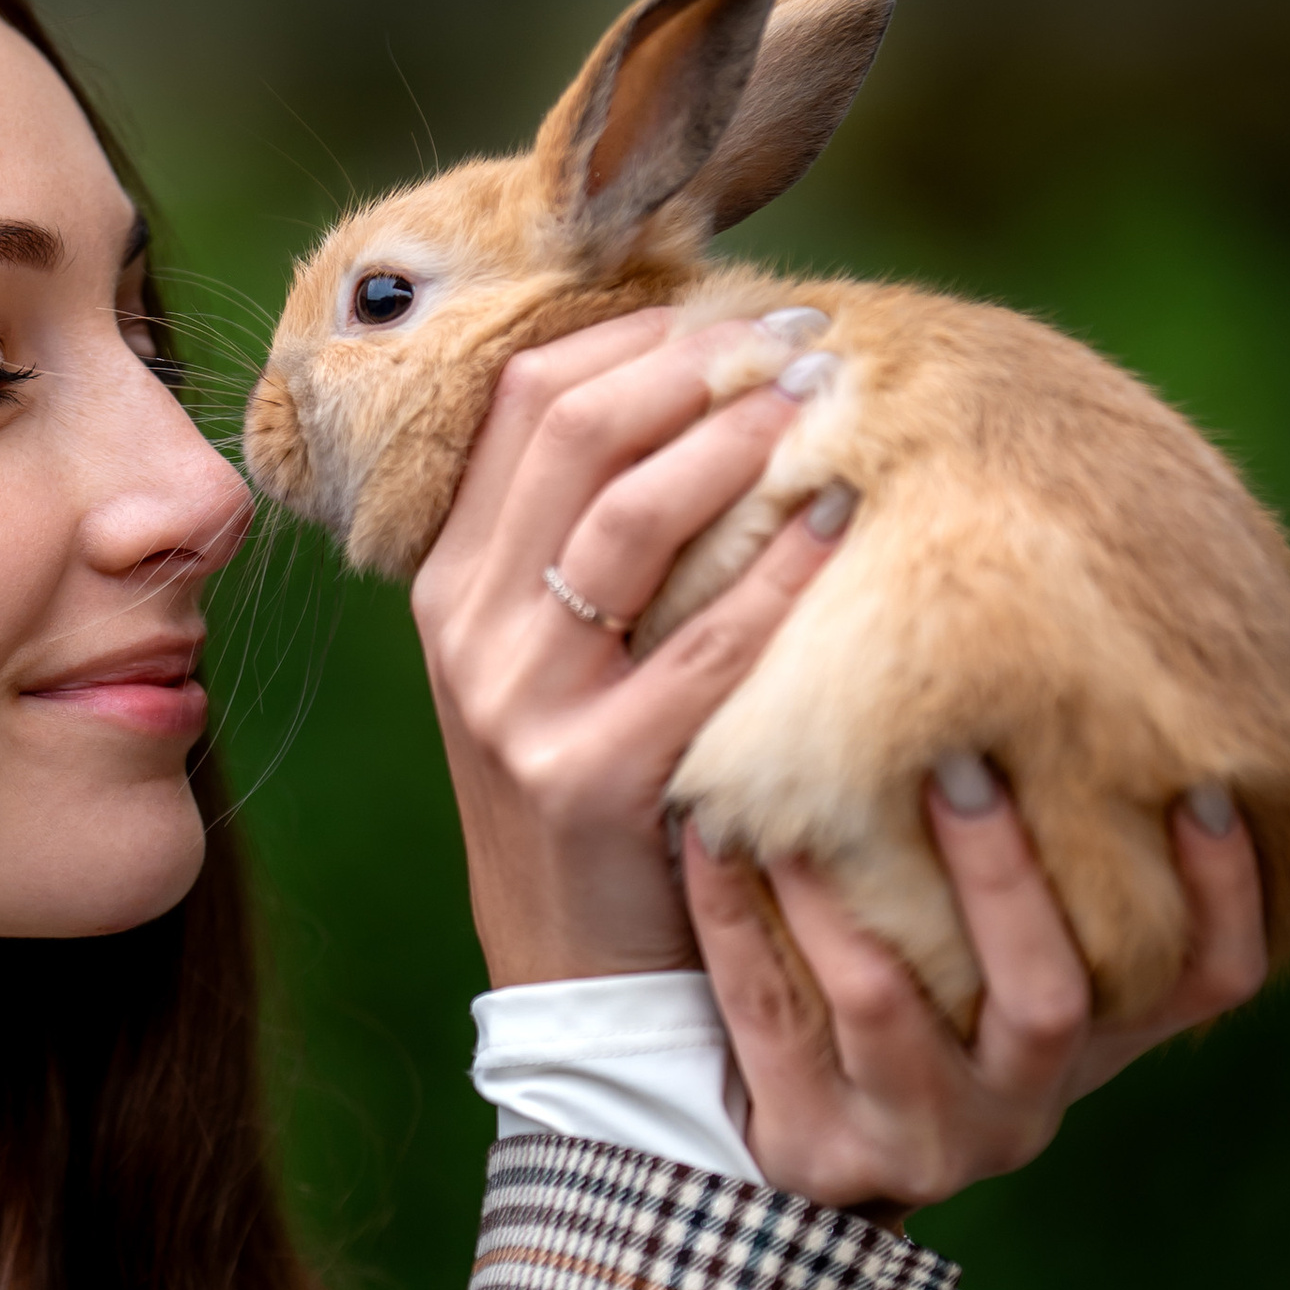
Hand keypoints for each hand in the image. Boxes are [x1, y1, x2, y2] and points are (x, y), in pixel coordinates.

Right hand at [412, 308, 849, 984]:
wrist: (577, 977)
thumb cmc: (596, 792)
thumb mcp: (551, 661)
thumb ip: (582, 546)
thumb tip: (697, 393)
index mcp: (449, 584)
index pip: (519, 402)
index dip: (632, 335)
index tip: (738, 312)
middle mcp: (466, 631)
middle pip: (566, 431)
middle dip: (694, 364)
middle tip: (802, 337)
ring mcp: (519, 706)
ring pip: (622, 519)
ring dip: (733, 439)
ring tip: (819, 399)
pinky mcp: (592, 780)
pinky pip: (700, 649)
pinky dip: (777, 574)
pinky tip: (840, 521)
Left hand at [683, 779, 1268, 1214]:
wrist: (784, 1142)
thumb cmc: (912, 1002)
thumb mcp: (995, 960)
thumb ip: (1039, 868)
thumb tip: (1052, 691)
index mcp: (1093, 1047)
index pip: (1209, 978)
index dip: (1222, 890)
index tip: (1201, 783)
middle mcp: (1025, 1106)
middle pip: (1047, 998)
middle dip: (1002, 875)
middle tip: (955, 761)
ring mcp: (918, 1137)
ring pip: (884, 1004)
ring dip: (839, 890)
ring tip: (797, 793)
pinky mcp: (812, 1147)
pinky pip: (765, 1015)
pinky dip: (735, 915)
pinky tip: (707, 835)